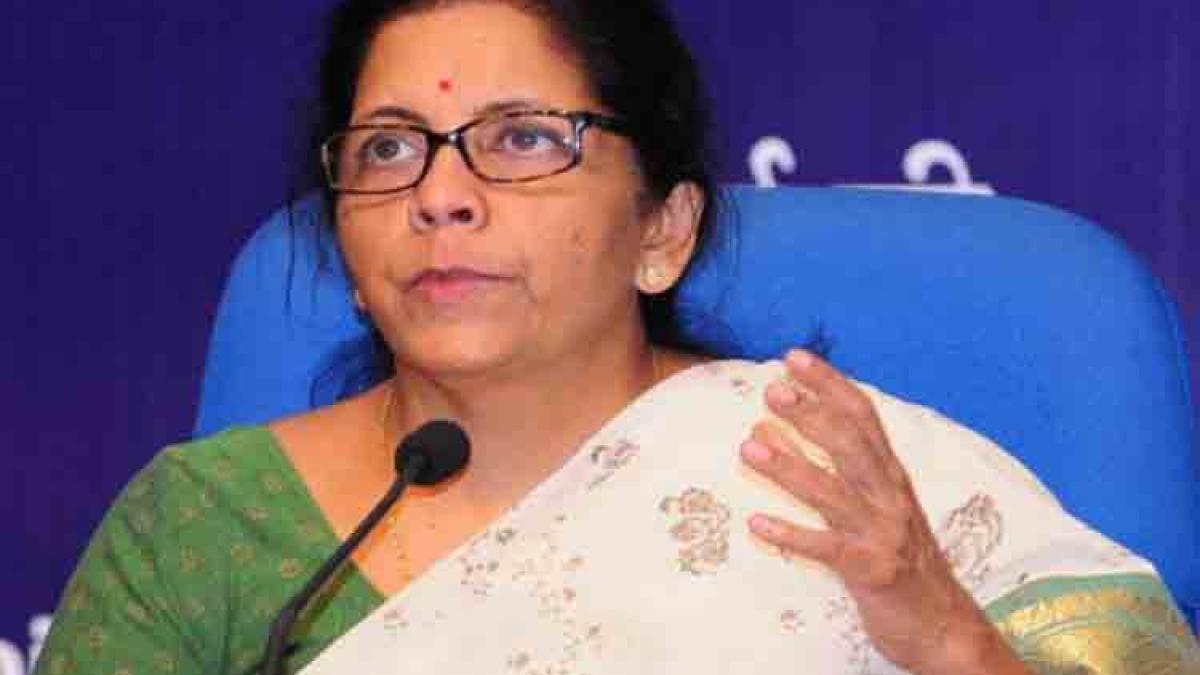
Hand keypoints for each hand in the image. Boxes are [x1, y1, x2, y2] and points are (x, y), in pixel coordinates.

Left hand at [739, 350, 1029, 674]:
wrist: (945, 627)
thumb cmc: (901, 561)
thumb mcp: (876, 508)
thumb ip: (834, 471)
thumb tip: (776, 433)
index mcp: (891, 477)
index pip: (863, 416)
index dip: (830, 384)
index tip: (795, 357)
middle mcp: (890, 497)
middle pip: (850, 444)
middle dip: (811, 414)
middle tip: (772, 390)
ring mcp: (883, 533)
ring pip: (833, 493)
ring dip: (789, 468)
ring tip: (748, 446)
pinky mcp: (873, 571)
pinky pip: (828, 549)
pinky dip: (792, 535)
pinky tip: (757, 524)